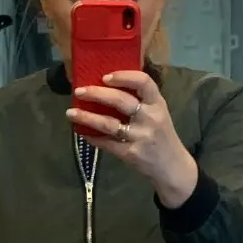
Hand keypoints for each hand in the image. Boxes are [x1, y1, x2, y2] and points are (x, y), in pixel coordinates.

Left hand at [68, 70, 199, 209]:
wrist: (172, 166)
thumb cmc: (161, 134)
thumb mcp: (158, 112)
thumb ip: (140, 99)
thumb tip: (107, 83)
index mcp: (157, 104)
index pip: (143, 82)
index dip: (123, 76)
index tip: (105, 76)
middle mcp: (150, 118)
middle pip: (120, 101)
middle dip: (96, 93)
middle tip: (79, 91)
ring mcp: (140, 137)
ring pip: (109, 124)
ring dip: (86, 117)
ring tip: (70, 112)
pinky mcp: (131, 154)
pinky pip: (107, 143)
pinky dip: (92, 137)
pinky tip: (81, 131)